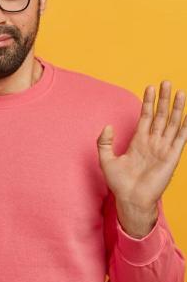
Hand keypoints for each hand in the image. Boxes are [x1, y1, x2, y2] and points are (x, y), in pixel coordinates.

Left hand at [96, 80, 186, 211]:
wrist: (130, 199)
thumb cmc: (119, 183)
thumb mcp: (105, 159)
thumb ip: (104, 142)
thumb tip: (107, 126)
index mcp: (138, 141)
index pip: (146, 116)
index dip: (148, 102)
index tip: (150, 87)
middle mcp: (152, 142)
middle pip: (161, 116)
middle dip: (163, 99)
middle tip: (166, 82)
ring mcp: (163, 149)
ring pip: (172, 124)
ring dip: (176, 108)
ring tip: (180, 92)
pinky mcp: (171, 158)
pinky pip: (180, 140)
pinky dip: (185, 128)